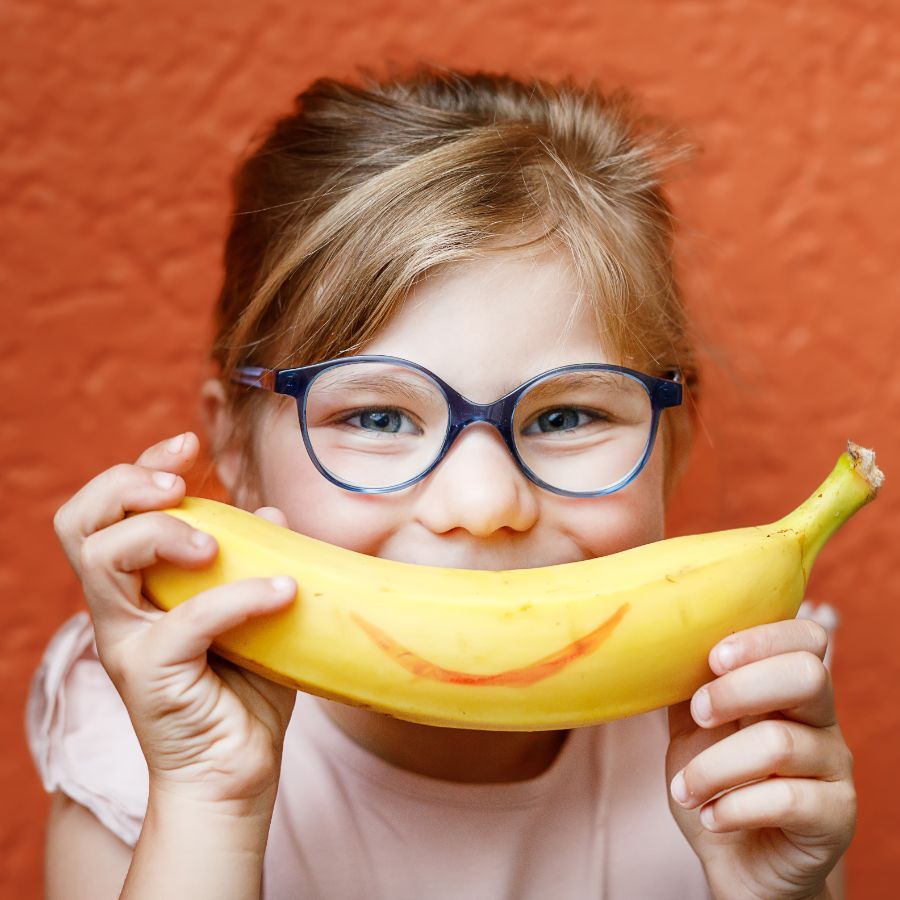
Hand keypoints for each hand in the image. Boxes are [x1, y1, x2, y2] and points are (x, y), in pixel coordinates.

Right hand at [53, 432, 298, 810]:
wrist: (236, 776)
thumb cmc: (244, 694)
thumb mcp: (254, 614)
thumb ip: (257, 563)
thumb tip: (273, 514)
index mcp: (137, 588)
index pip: (107, 511)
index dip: (137, 467)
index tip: (187, 444)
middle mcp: (118, 609)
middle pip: (79, 522)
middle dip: (125, 484)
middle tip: (178, 484)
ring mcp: (127, 643)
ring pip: (104, 559)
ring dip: (162, 534)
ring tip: (217, 544)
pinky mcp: (151, 677)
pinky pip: (184, 621)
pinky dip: (238, 597)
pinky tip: (283, 592)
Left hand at [665, 619, 855, 899]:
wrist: (736, 863)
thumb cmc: (715, 783)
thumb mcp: (692, 728)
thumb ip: (686, 685)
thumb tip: (655, 642)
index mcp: (789, 687)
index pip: (805, 638)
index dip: (762, 638)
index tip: (712, 658)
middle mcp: (821, 720)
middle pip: (807, 675)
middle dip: (739, 689)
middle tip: (699, 714)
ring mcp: (835, 768)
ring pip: (781, 743)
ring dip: (715, 767)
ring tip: (684, 790)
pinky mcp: (836, 817)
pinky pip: (788, 800)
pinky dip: (734, 807)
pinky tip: (710, 817)